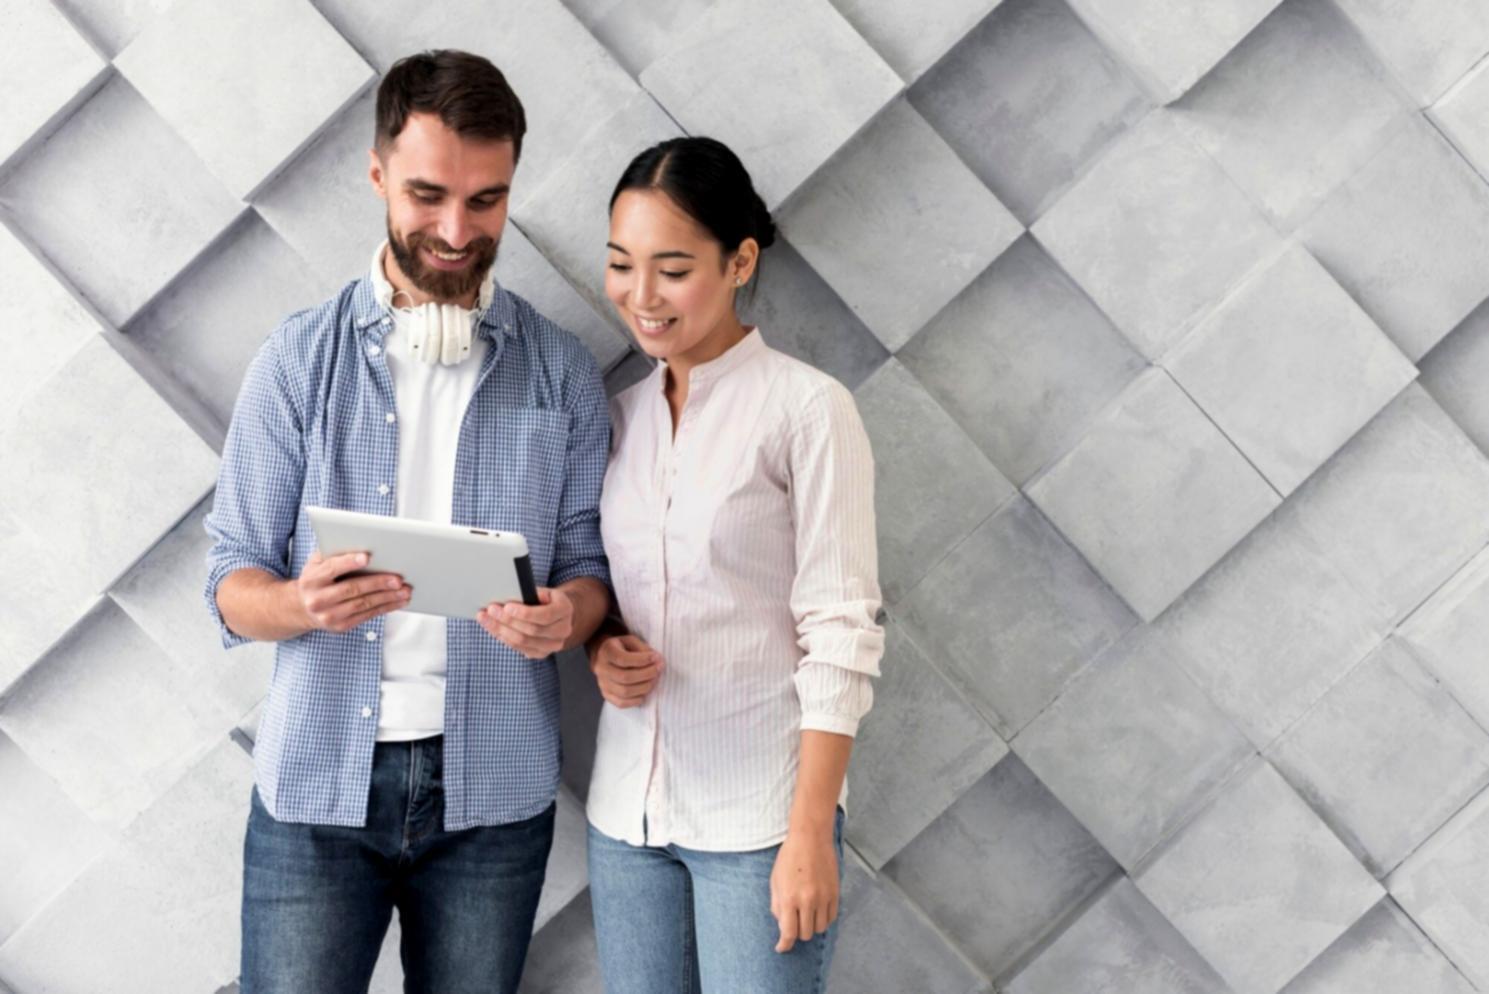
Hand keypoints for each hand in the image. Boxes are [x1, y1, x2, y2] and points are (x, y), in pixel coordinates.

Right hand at [294, 550, 408, 631]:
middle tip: (398, 578)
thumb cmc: (317, 579)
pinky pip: (367, 616)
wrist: (302, 608)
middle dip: (378, 583)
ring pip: (363, 605)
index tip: (367, 557)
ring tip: (405, 590)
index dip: (349, 562)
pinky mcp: (340, 626)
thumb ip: (334, 554)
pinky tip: (398, 601)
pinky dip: (385, 607)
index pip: (332, 568)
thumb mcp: (317, 563)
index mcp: (312, 579)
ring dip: (387, 597)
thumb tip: (362, 543)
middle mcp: (318, 599)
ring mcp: (329, 615)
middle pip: (352, 589)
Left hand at [477, 587, 573, 657]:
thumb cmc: (546, 600)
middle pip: (531, 630)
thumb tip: (509, 594)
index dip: (524, 613)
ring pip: (523, 642)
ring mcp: (554, 645)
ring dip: (501, 630)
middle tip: (490, 610)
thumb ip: (531, 593)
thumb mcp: (543, 591)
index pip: (544, 616)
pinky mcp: (542, 653)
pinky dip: (504, 638)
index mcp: (565, 610)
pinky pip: (520, 649)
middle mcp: (563, 630)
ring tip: (486, 619)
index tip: (506, 607)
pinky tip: (494, 629)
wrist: (558, 614)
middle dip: (507, 620)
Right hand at [589, 634, 662, 707]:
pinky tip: (644, 692)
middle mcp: (601, 669)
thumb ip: (643, 649)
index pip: (622, 659)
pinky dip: (636, 700)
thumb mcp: (631, 641)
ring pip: (625, 692)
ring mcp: (602, 684)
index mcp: (606, 651)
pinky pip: (621, 703)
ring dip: (644, 687)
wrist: (606, 657)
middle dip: (647, 674)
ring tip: (654, 680)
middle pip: (625, 677)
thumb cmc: (623, 648)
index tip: (656, 658)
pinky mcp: (607, 695)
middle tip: (659, 669)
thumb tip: (656, 660)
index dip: (642, 660)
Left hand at [769, 825, 839, 952]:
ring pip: (820, 928)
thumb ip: (777, 905)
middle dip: (797, 933)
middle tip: (793, 924)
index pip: (788, 933)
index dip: (784, 945)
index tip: (781, 947)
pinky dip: (823, 919)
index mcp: (789, 897)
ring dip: (811, 926)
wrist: (811, 837)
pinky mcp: (835, 893)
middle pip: (805, 934)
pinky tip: (817, 911)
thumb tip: (782, 925)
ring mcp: (823, 897)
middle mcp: (808, 900)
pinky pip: (831, 917)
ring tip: (806, 916)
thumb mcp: (775, 881)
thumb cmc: (789, 857)